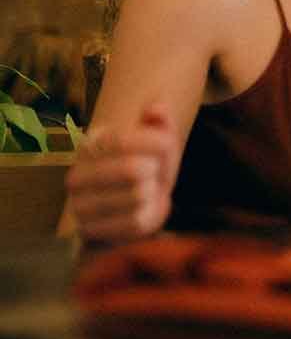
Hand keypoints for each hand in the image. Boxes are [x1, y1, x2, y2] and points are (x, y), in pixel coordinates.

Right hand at [65, 103, 181, 242]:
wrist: (134, 206)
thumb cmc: (149, 167)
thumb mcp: (159, 142)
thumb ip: (161, 122)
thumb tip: (156, 108)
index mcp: (89, 145)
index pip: (123, 139)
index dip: (155, 143)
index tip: (166, 146)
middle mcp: (76, 176)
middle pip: (132, 169)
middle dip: (155, 171)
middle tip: (155, 173)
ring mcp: (79, 206)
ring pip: (138, 195)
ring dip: (154, 193)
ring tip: (148, 191)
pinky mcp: (91, 230)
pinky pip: (137, 221)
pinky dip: (150, 215)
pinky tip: (144, 210)